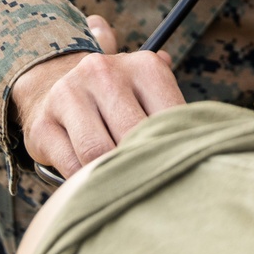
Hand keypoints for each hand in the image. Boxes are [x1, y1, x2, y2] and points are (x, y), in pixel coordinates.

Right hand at [10, 16, 184, 178]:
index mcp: (142, 66)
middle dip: (142, 163)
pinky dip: (85, 182)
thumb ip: (175, 111)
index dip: (174, 148)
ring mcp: (69, 95)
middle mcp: (103, 72)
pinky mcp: (43, 125)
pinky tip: (94, 184)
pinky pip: (70, 165)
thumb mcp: (149, 93)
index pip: (169, 115)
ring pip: (98, 152)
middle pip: (133, 135)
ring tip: (123, 187)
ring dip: (112, 174)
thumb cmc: (117, 99)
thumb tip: (210, 135)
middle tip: (152, 186)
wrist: (54, 84)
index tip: (179, 170)